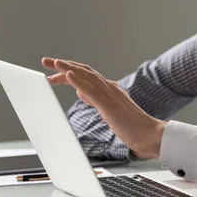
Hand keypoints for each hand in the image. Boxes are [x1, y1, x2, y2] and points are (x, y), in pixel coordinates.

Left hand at [42, 57, 164, 157]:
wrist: (150, 135)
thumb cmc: (134, 127)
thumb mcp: (110, 111)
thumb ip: (96, 101)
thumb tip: (81, 93)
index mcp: (111, 90)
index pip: (87, 76)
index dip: (70, 71)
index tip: (54, 73)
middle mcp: (111, 88)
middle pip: (84, 71)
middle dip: (64, 65)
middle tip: (46, 62)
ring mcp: (111, 95)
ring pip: (87, 76)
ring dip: (68, 68)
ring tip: (52, 62)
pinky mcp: (110, 105)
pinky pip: (91, 90)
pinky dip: (78, 81)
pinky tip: (67, 74)